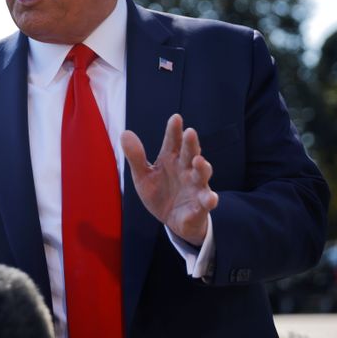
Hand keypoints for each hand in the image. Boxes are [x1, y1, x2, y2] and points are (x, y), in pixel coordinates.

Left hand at [121, 114, 217, 245]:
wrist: (172, 220)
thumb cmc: (160, 193)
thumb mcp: (143, 176)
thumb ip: (136, 157)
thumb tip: (125, 133)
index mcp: (171, 159)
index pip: (173, 142)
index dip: (174, 130)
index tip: (176, 118)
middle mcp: (186, 169)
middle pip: (190, 153)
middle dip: (191, 143)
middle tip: (190, 132)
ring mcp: (195, 187)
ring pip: (202, 175)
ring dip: (203, 168)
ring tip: (200, 161)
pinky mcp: (200, 206)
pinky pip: (206, 202)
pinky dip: (209, 200)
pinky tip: (211, 199)